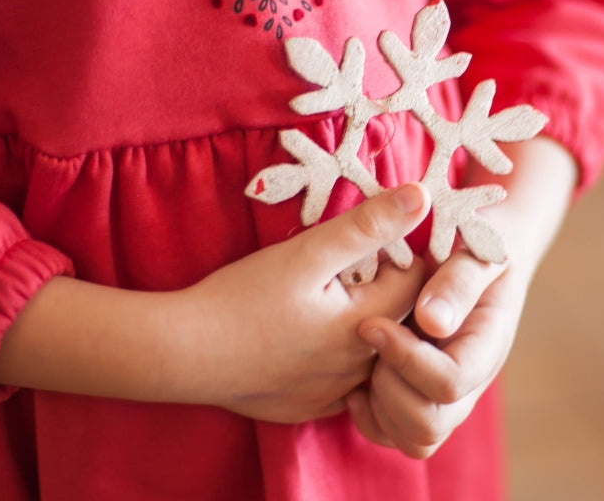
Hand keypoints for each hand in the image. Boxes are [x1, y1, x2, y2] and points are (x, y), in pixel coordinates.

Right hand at [173, 183, 430, 423]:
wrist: (181, 353)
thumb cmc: (243, 297)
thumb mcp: (309, 252)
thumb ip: (369, 224)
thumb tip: (422, 196)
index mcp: (368, 329)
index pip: (418, 285)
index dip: (401, 253)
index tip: (374, 238)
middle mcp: (360, 371)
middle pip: (398, 318)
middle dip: (384, 285)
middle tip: (348, 262)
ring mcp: (334, 395)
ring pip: (372, 349)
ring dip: (362, 318)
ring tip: (327, 293)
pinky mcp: (309, 407)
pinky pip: (344, 377)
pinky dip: (337, 351)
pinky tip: (306, 331)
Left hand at [346, 247, 525, 457]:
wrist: (484, 242)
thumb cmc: (479, 238)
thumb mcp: (476, 249)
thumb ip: (458, 281)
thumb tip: (433, 322)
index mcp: (486, 344)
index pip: (450, 381)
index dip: (406, 359)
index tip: (372, 324)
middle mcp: (472, 379)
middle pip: (430, 423)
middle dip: (389, 387)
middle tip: (370, 340)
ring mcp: (449, 394)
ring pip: (415, 439)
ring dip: (380, 406)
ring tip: (366, 360)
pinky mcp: (424, 395)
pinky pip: (398, 436)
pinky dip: (372, 419)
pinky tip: (357, 382)